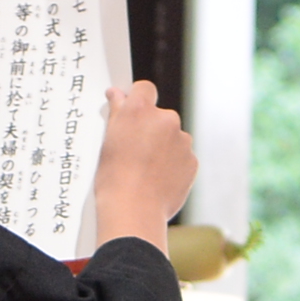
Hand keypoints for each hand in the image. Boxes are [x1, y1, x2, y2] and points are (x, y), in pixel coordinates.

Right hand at [88, 81, 196, 258]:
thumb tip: (117, 94)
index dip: (138, 98)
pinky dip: (173, 165)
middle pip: (160, 116)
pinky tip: (157, 180)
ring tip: (145, 171)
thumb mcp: (107, 141)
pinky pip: (182, 157)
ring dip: (163, 148)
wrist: (134, 211)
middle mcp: (165, 119)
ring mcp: (182, 140)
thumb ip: (117, 113)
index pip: (144, 88)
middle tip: (134, 151)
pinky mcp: (192, 161)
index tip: (132, 111)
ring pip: (172, 138)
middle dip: (151, 129)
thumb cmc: (114, 178)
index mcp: (140, 110)